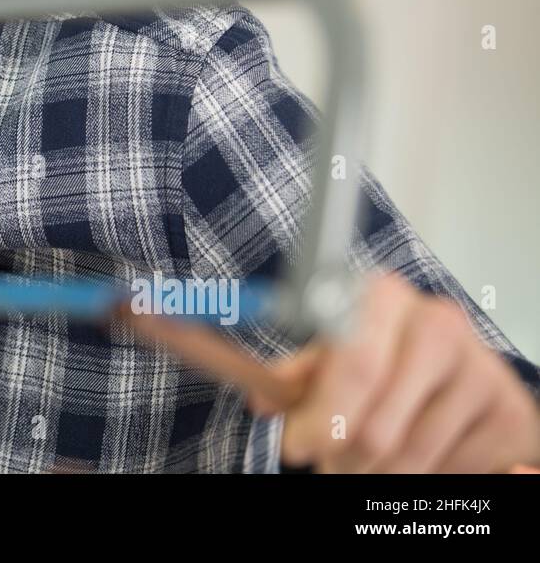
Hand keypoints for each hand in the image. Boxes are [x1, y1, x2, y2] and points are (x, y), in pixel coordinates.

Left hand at [247, 274, 539, 472]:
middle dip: (343, 457)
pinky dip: (425, 475)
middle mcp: (440, 324)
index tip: (297, 447)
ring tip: (364, 463)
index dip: (322, 416)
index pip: (355, 365)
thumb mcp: (333, 353)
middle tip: (328, 465)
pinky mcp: (511, 414)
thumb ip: (297, 376)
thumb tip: (262, 400)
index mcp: (385, 297)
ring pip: (411, 457)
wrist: (458, 366)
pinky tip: (416, 453)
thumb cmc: (384, 353)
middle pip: (379, 426)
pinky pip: (451, 469)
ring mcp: (483, 369)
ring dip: (376, 473)